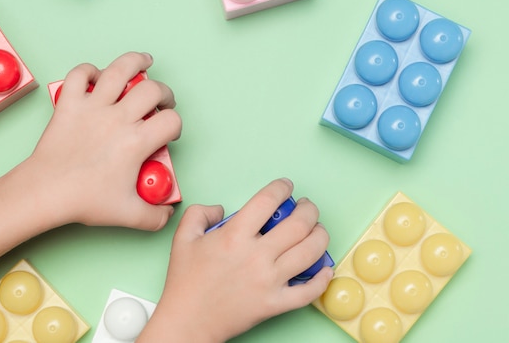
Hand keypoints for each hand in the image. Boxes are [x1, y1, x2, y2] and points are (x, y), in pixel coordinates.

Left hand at [21, 52, 181, 229]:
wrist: (45, 192)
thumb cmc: (84, 201)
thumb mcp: (129, 215)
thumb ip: (156, 216)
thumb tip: (168, 214)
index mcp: (136, 142)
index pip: (171, 120)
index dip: (176, 126)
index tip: (168, 134)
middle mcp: (117, 118)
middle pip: (152, 89)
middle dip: (164, 93)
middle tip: (162, 101)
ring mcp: (92, 107)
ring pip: (119, 70)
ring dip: (136, 62)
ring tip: (145, 61)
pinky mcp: (69, 104)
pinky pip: (79, 74)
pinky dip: (89, 70)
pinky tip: (97, 76)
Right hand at [139, 178, 332, 342]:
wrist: (188, 321)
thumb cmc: (185, 281)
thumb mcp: (183, 237)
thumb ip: (201, 213)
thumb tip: (222, 209)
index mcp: (234, 236)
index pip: (267, 201)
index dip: (281, 188)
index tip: (286, 186)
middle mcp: (256, 256)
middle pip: (298, 225)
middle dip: (309, 210)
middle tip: (307, 206)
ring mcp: (269, 281)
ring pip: (309, 253)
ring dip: (320, 236)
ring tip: (318, 230)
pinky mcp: (275, 303)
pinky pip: (308, 291)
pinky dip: (322, 279)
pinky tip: (325, 268)